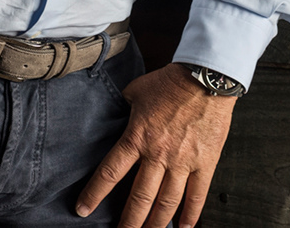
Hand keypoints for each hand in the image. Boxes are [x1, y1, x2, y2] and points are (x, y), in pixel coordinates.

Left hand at [76, 63, 235, 226]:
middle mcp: (158, 154)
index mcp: (137, 137)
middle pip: (140, 197)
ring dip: (156, 223)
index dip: (95, 194)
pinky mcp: (205, 162)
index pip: (111, 172)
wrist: (206, 77)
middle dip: (129, 221)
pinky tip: (182, 226)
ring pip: (167, 202)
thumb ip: (125, 104)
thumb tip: (118, 111)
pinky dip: (190, 214)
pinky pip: (197, 194)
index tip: (83, 209)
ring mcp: (183, 161)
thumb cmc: (171, 81)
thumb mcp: (137, 90)